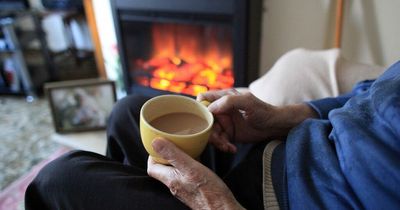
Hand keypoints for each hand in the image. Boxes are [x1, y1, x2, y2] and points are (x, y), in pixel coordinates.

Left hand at [147, 138, 243, 209]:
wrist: (222, 209)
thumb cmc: (209, 192)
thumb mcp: (190, 168)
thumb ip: (173, 155)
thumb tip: (155, 142)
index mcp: (170, 179)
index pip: (152, 167)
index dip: (152, 155)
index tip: (159, 144)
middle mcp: (175, 185)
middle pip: (163, 168)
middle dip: (166, 155)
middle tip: (172, 143)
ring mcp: (184, 189)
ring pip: (175, 171)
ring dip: (178, 159)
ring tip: (185, 148)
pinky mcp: (194, 190)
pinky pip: (186, 175)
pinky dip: (189, 165)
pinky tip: (198, 160)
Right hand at [197, 89, 316, 152]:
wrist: (275, 127)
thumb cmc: (263, 111)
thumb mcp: (247, 102)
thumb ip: (228, 101)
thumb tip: (210, 108)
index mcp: (223, 98)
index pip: (203, 99)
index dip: (199, 109)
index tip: (203, 119)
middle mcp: (221, 110)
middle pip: (205, 120)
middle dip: (209, 132)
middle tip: (218, 139)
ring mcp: (224, 123)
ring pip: (211, 133)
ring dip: (217, 142)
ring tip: (228, 146)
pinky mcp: (228, 134)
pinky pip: (219, 141)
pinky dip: (224, 147)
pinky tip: (232, 149)